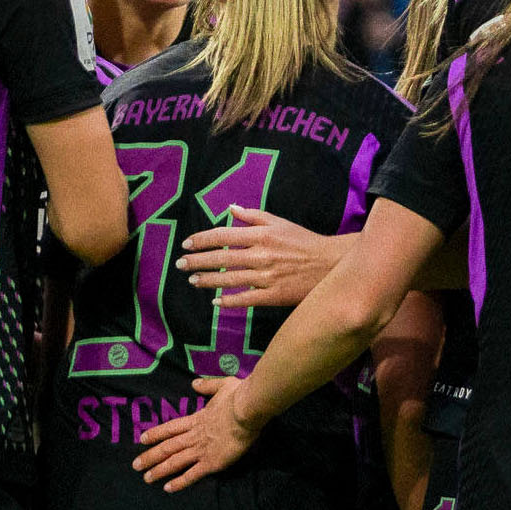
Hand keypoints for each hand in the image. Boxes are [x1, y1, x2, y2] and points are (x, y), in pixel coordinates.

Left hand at [132, 374, 261, 490]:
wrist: (247, 410)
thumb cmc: (238, 397)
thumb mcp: (222, 385)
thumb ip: (207, 386)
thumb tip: (195, 384)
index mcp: (196, 419)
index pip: (170, 428)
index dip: (155, 434)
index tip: (142, 439)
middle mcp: (194, 436)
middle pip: (167, 447)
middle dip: (150, 457)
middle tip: (135, 465)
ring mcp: (201, 450)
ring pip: (175, 462)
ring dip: (159, 470)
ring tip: (146, 478)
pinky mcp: (211, 462)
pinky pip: (192, 474)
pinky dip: (179, 482)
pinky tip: (168, 488)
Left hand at [181, 208, 341, 307]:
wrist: (330, 264)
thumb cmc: (303, 242)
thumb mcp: (279, 222)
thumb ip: (253, 216)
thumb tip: (231, 208)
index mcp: (261, 235)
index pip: (223, 236)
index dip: (202, 240)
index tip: (186, 244)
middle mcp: (261, 255)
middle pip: (221, 258)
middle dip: (197, 261)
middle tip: (180, 264)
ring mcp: (266, 277)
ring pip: (229, 279)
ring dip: (207, 280)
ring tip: (192, 280)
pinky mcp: (273, 295)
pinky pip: (245, 299)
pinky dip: (229, 301)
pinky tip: (215, 301)